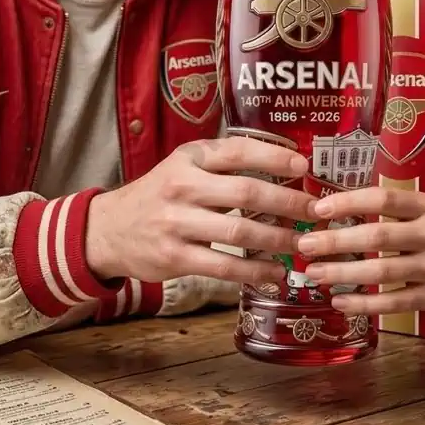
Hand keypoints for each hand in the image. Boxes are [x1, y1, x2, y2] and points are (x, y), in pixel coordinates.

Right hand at [85, 136, 314, 287]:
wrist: (108, 229)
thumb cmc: (160, 194)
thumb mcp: (185, 166)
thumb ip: (224, 164)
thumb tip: (286, 165)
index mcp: (189, 158)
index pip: (237, 151)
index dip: (273, 157)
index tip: (303, 166)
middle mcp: (182, 186)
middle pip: (246, 193)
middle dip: (287, 203)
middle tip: (315, 211)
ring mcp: (177, 223)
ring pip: (239, 233)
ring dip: (278, 240)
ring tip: (303, 244)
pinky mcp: (175, 258)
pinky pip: (224, 267)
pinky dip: (255, 272)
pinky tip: (277, 273)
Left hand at [294, 187, 424, 316]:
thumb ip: (394, 210)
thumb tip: (338, 208)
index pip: (383, 198)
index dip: (349, 202)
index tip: (319, 208)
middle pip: (378, 237)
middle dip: (337, 241)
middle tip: (305, 244)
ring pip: (382, 272)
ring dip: (344, 273)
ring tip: (314, 273)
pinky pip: (394, 302)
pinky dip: (364, 304)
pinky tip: (340, 301)